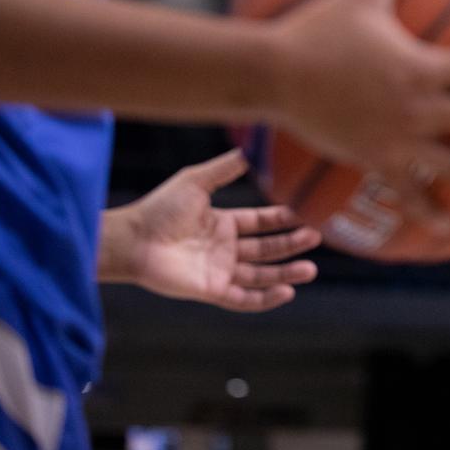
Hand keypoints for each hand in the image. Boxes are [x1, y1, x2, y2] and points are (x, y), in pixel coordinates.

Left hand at [99, 150, 320, 311]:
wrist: (133, 239)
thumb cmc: (159, 209)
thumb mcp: (195, 181)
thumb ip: (223, 169)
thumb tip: (248, 150)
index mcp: (222, 223)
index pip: (260, 223)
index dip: (281, 220)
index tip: (304, 213)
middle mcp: (224, 248)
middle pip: (266, 249)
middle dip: (291, 245)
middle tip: (316, 237)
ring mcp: (219, 271)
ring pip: (260, 276)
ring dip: (285, 273)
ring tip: (310, 269)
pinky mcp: (211, 290)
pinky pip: (243, 298)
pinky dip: (265, 299)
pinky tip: (286, 293)